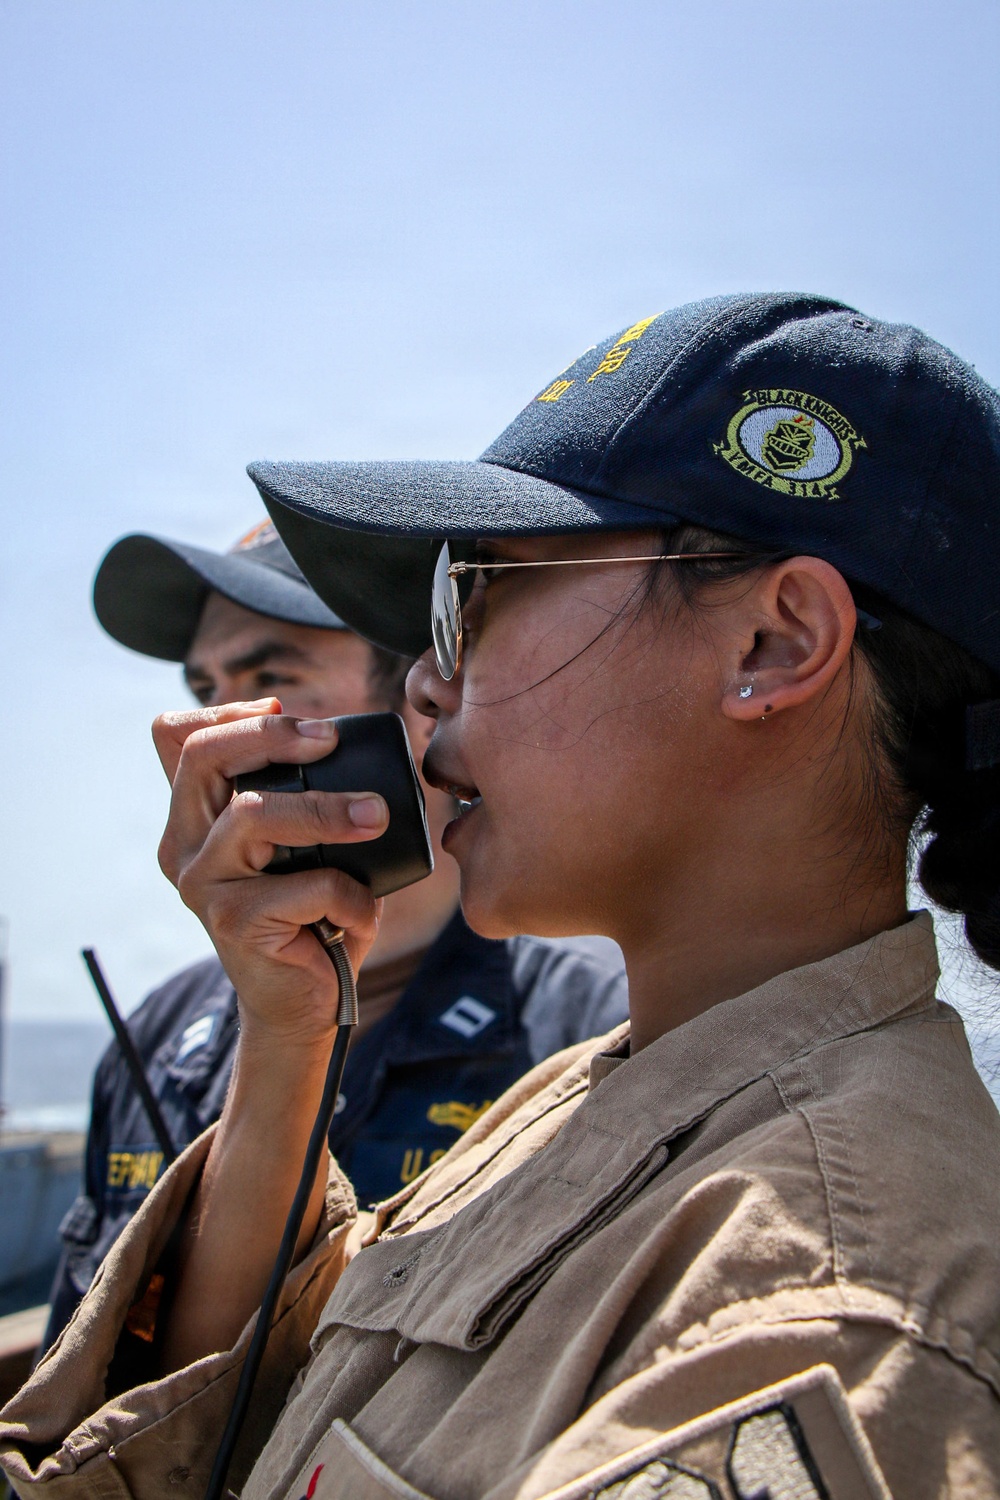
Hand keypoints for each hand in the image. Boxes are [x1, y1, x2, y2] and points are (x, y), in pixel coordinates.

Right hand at [153, 699, 386, 1047]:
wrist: (303, 1004)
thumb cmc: (312, 915)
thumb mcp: (301, 845)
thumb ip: (304, 796)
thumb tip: (352, 741)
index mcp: (195, 816)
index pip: (175, 736)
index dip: (227, 712)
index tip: (285, 715)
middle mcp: (184, 844)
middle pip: (202, 755)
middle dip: (271, 736)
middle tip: (330, 741)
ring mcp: (203, 883)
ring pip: (253, 813)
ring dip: (325, 808)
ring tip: (375, 816)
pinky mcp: (233, 922)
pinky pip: (306, 885)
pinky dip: (350, 895)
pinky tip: (359, 914)